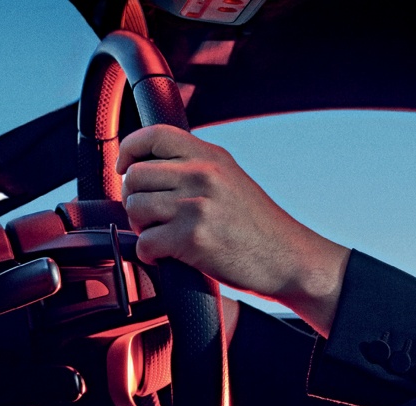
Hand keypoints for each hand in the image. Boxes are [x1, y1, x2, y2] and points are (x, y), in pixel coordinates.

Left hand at [118, 124, 349, 335]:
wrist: (290, 260)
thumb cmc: (259, 229)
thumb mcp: (231, 181)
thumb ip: (197, 169)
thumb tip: (148, 169)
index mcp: (212, 156)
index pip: (153, 135)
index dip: (129, 151)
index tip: (124, 169)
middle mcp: (203, 174)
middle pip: (135, 176)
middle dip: (134, 199)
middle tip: (150, 217)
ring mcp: (197, 205)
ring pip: (135, 208)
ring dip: (141, 228)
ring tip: (160, 237)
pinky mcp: (193, 238)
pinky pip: (145, 242)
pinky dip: (149, 254)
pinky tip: (165, 256)